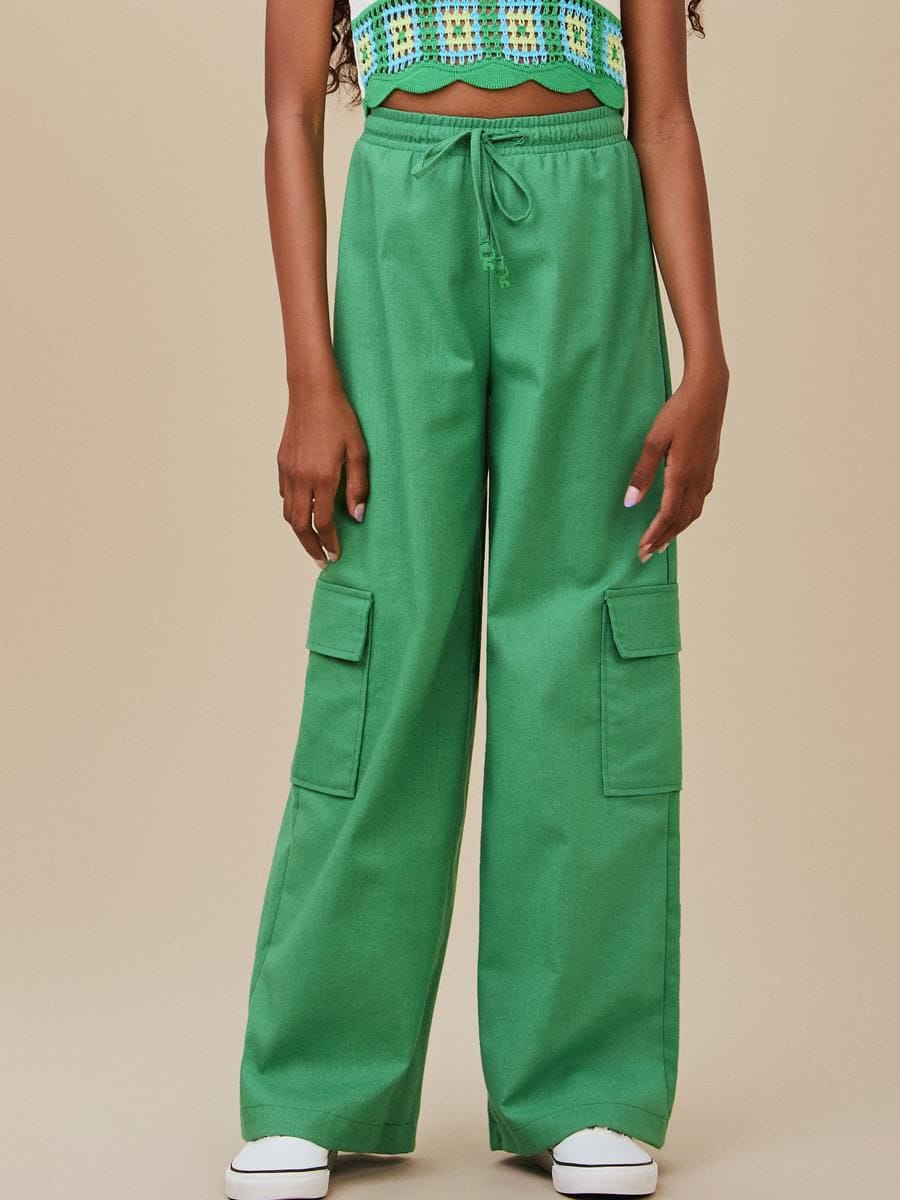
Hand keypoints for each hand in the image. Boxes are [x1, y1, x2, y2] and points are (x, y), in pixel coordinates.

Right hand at [277, 376, 369, 567]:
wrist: (311, 392)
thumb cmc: (340, 418)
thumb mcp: (359, 451)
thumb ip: (359, 486)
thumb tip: (357, 516)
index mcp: (323, 478)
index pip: (324, 522)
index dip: (330, 542)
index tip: (336, 555)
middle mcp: (301, 479)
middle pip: (301, 525)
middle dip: (310, 547)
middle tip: (321, 560)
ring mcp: (288, 471)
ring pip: (288, 513)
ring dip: (299, 532)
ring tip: (311, 541)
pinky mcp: (281, 462)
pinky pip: (284, 495)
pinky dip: (292, 510)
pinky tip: (303, 511)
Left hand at [623, 363, 728, 561]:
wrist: (709, 393)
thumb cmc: (678, 412)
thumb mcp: (653, 440)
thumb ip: (642, 473)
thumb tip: (631, 503)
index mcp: (682, 474)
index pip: (667, 515)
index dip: (654, 535)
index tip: (641, 549)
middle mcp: (698, 479)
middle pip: (681, 520)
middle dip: (663, 539)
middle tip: (647, 554)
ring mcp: (706, 475)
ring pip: (692, 513)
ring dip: (676, 530)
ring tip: (661, 541)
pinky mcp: (709, 468)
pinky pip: (699, 501)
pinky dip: (687, 516)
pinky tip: (679, 516)